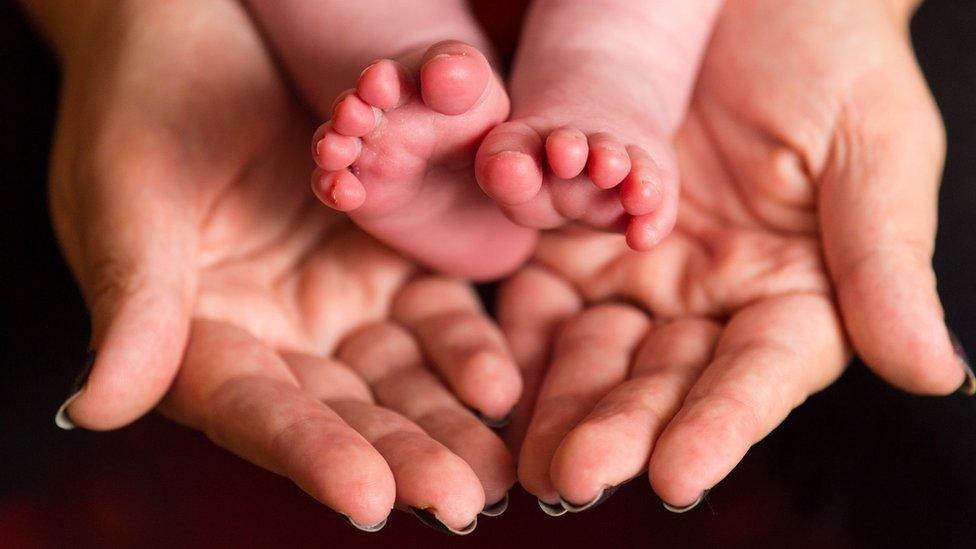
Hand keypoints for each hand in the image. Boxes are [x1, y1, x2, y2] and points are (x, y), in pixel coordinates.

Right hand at [38, 0, 517, 529]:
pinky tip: (501, 380)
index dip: (309, 455)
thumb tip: (100, 406)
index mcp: (197, 336)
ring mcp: (336, 300)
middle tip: (461, 498)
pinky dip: (467, 348)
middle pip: (342, 411)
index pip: (255, 410)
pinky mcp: (388, 261)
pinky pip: (435, 314)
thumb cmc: (146, 97)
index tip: (368, 498)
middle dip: (402, 455)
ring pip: (399, 376)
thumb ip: (135, 298)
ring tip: (499, 465)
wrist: (204, 23)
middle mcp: (275, 335)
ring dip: (449, 420)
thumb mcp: (131, 191)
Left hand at [498, 0, 968, 511]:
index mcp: (793, 296)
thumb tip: (936, 374)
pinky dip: (516, 335)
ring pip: (593, 352)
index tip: (680, 474)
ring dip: (557, 402)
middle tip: (577, 476)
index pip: (756, 376)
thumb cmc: (832, 57)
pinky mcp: (575, 238)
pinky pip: (540, 294)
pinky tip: (488, 376)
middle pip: (662, 380)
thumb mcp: (874, 151)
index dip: (721, 426)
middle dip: (620, 428)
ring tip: (526, 456)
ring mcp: (636, 273)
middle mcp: (709, 301)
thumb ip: (884, 264)